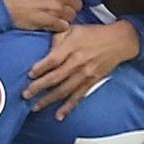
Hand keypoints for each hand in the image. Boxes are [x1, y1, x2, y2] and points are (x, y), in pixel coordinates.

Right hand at [2, 0, 82, 32]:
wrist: (7, 5)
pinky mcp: (51, 20)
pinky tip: (50, 24)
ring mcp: (56, 8)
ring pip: (72, 16)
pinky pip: (64, 26)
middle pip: (78, 4)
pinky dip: (59, 27)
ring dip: (65, 18)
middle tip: (60, 10)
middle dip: (71, 8)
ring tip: (54, 17)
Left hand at [23, 21, 139, 119]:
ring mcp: (85, 74)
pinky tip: (59, 115)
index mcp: (72, 47)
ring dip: (49, 100)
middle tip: (25, 95)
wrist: (118, 42)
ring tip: (35, 107)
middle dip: (39, 87)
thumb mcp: (74, 29)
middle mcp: (78, 62)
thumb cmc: (94, 34)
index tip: (30, 75)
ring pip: (64, 90)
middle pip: (56, 77)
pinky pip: (78, 97)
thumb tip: (44, 50)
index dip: (41, 68)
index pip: (53, 60)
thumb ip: (58, 37)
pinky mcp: (91, 82)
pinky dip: (68, 107)